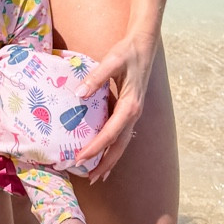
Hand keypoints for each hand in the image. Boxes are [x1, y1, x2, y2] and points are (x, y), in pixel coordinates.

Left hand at [74, 29, 158, 183]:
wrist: (144, 45)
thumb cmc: (127, 51)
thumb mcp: (111, 61)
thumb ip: (96, 77)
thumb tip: (79, 94)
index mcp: (130, 105)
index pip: (110, 134)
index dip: (95, 148)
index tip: (80, 159)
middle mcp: (134, 114)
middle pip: (119, 146)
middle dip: (104, 163)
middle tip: (88, 179)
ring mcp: (134, 114)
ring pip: (122, 144)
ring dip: (110, 160)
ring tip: (96, 176)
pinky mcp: (131, 110)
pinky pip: (122, 135)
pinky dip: (113, 148)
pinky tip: (105, 155)